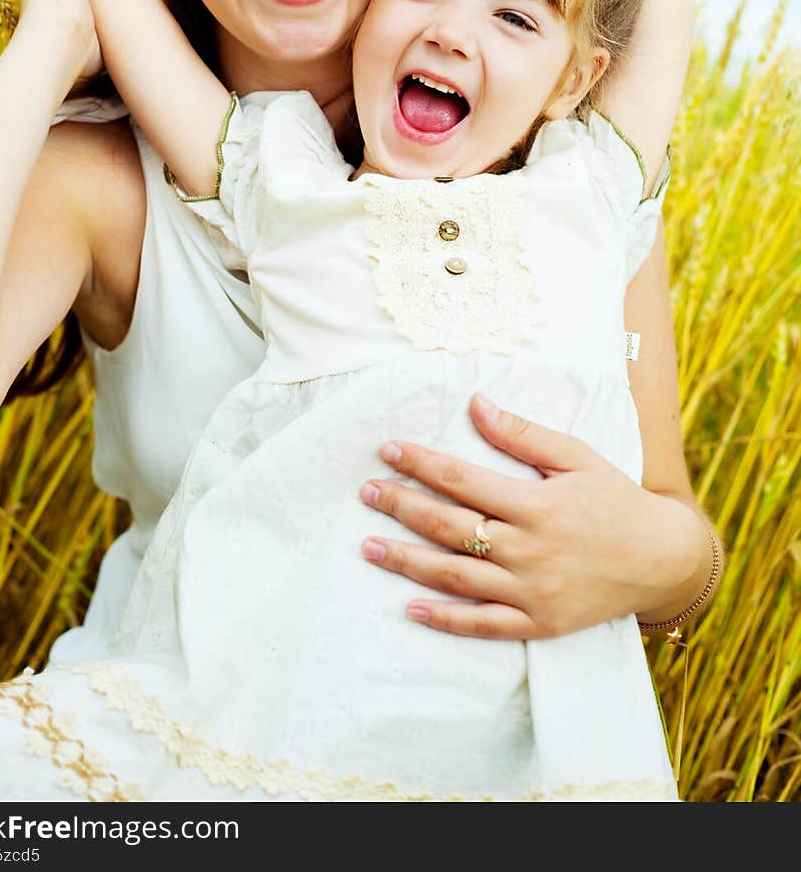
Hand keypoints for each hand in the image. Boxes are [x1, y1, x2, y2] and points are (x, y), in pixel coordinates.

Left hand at [359, 392, 701, 639]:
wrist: (662, 560)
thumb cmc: (615, 500)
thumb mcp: (576, 456)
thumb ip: (523, 434)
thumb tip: (476, 404)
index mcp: (537, 504)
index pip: (463, 479)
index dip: (421, 464)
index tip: (388, 450)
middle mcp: (530, 550)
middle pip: (450, 527)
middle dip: (402, 507)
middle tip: (366, 491)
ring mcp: (532, 592)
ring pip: (455, 577)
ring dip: (407, 562)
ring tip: (368, 546)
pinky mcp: (538, 624)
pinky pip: (482, 625)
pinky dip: (445, 620)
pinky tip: (409, 609)